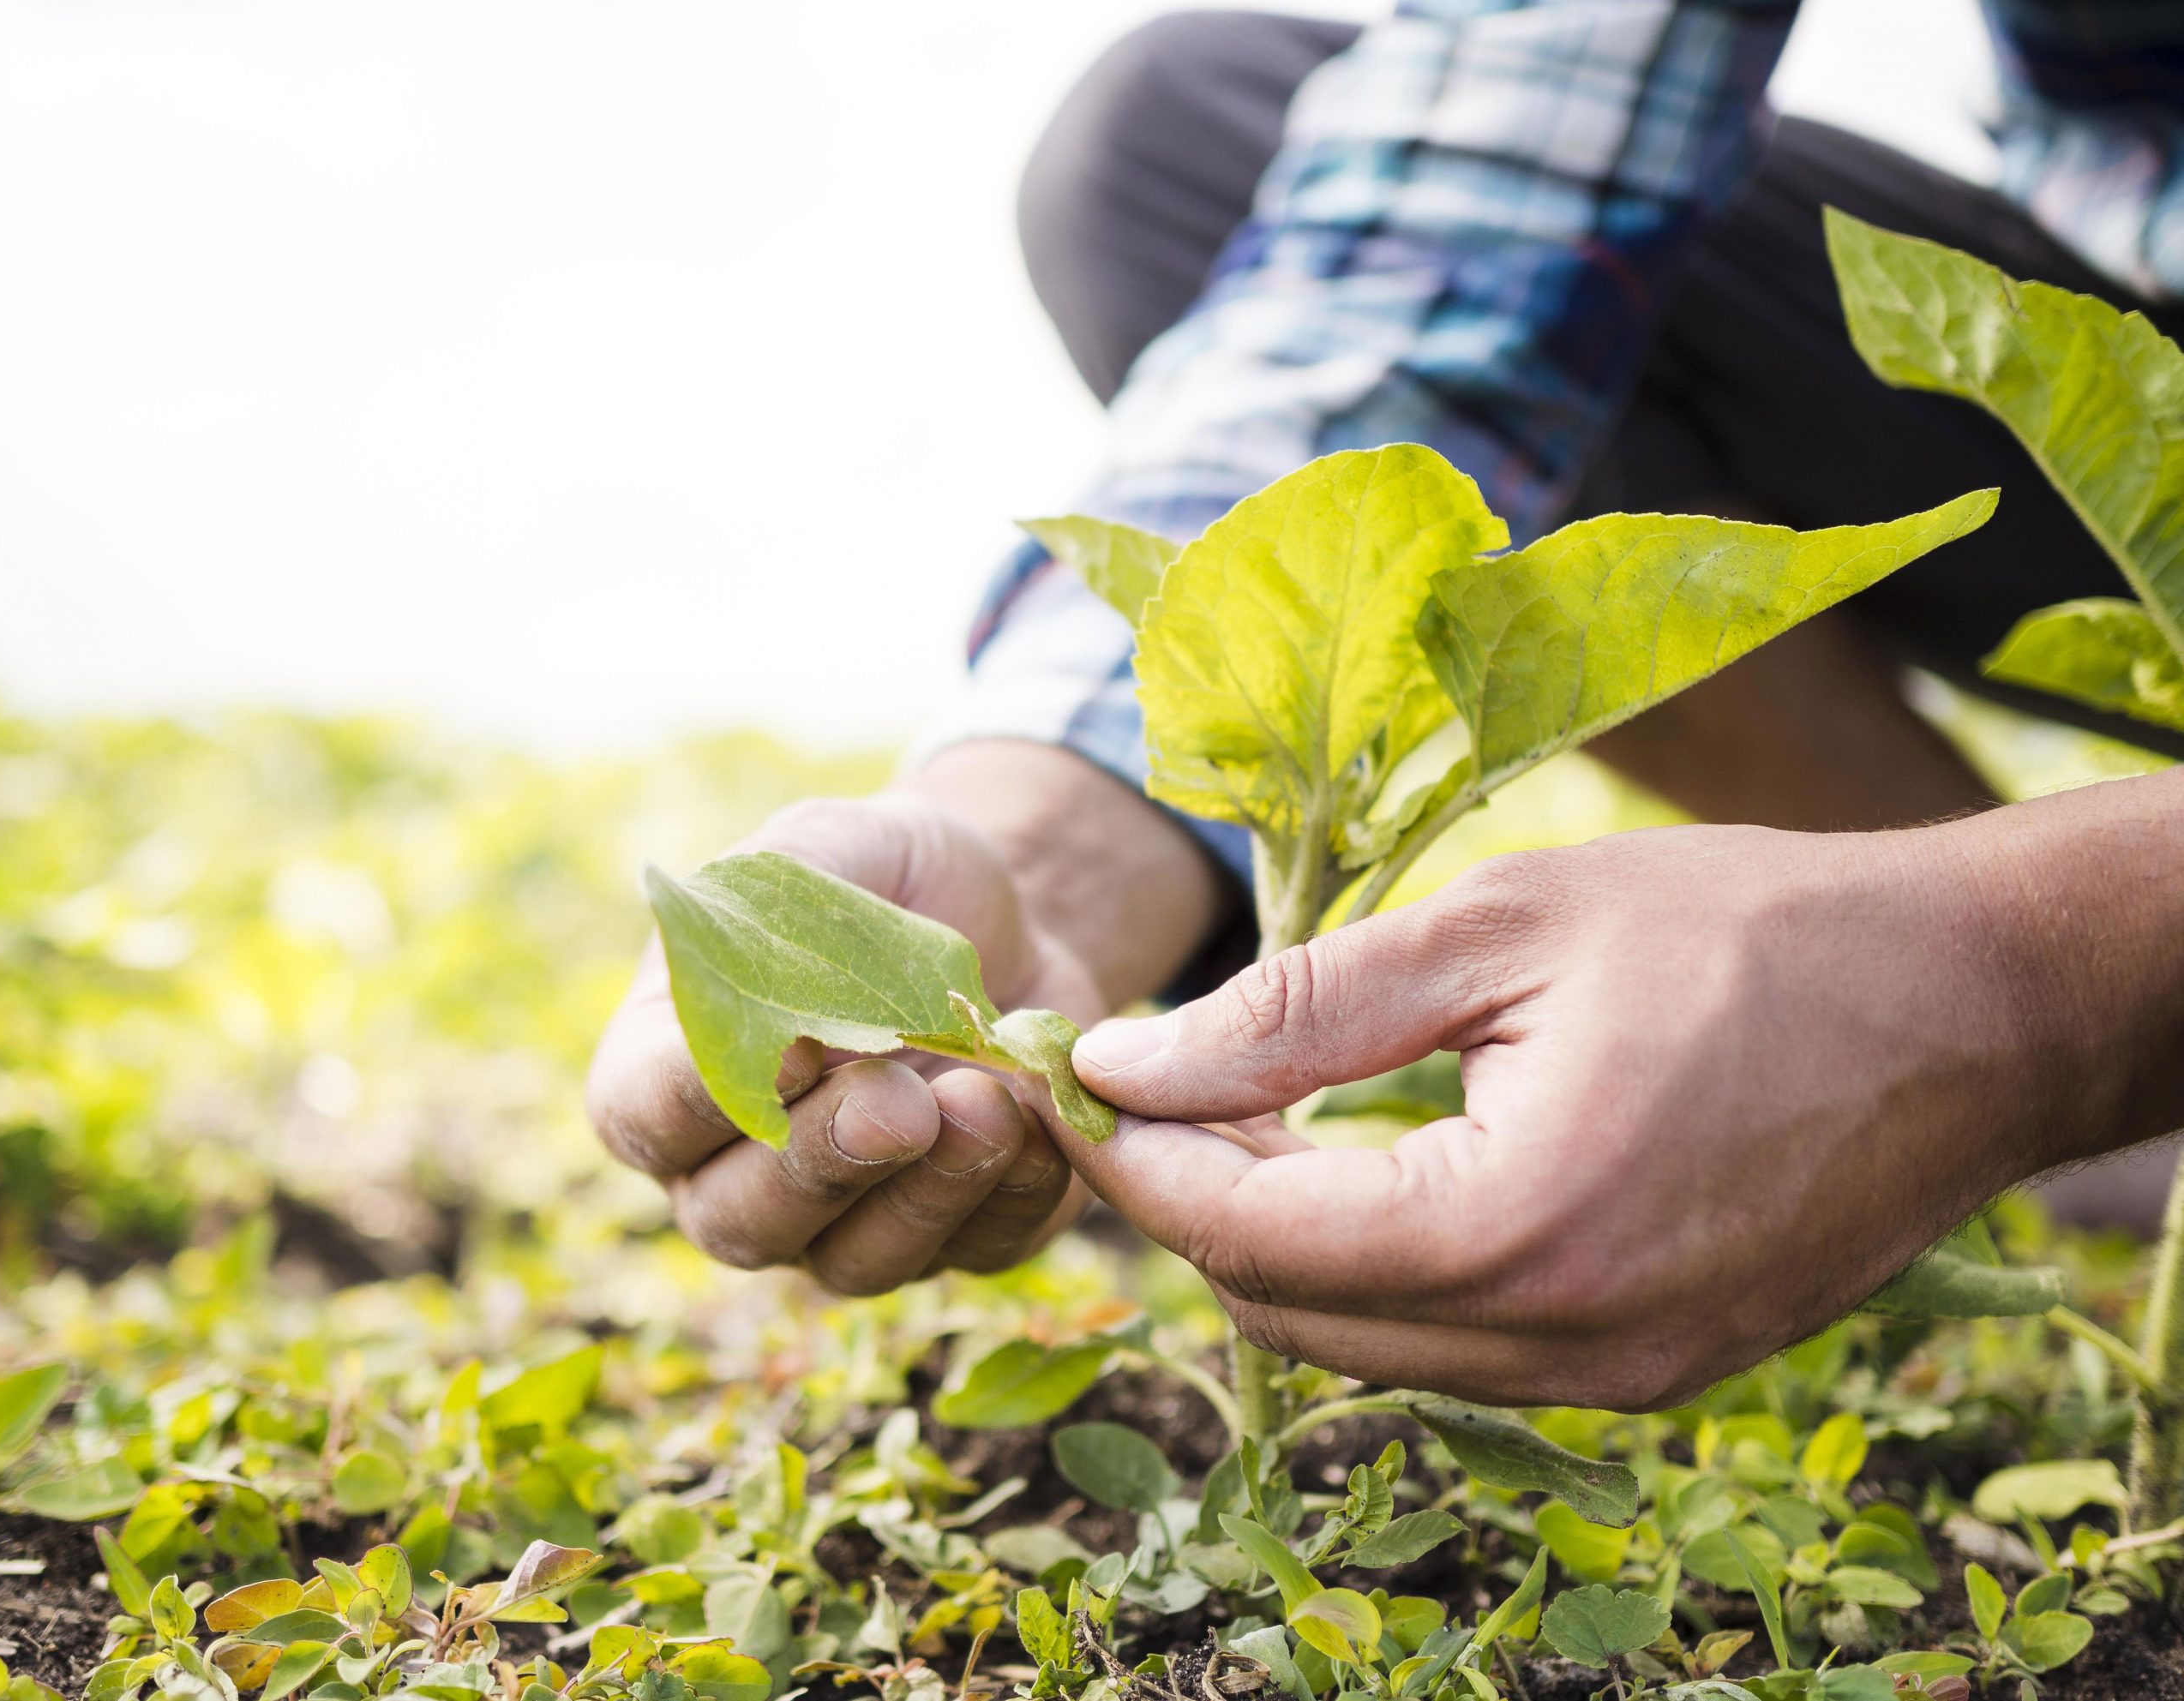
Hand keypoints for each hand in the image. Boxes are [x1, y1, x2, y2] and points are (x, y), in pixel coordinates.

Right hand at [588, 792, 1098, 1292]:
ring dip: (925, 1193)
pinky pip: (975, 1250)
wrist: (1008, 916)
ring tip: (986, 1104)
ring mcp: (844, 1221)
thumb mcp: (825, 848)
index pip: (644, 1116)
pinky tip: (1040, 1119)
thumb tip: (780, 1025)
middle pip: (741, 1221)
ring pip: (856, 1261)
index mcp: (669, 1070)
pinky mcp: (956, 1236)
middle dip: (824, 1162)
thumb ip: (773, 912)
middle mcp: (738, 1171)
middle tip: (900, 1100)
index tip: (787, 1047)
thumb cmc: (883, 880)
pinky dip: (1013, 1193)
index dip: (700, 1099)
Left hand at [1064, 783, 2183, 1409]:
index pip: (1247, 1235)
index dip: (1136, 1156)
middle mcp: (1564, 1344)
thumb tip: (1124, 1062)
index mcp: (1517, 1228)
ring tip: (1249, 1108)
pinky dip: (1380, 1266)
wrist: (1974, 1003)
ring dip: (1281, 1240)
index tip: (1072, 1075)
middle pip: (1286, 1314)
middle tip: (1146, 1085)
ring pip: (1364, 1345)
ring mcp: (1616, 1377)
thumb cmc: (1747, 929)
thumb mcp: (1501, 929)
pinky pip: (1456, 1346)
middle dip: (1192, 1203)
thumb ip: (1297, 1009)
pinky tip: (1369, 1160)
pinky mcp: (1652, 1369)